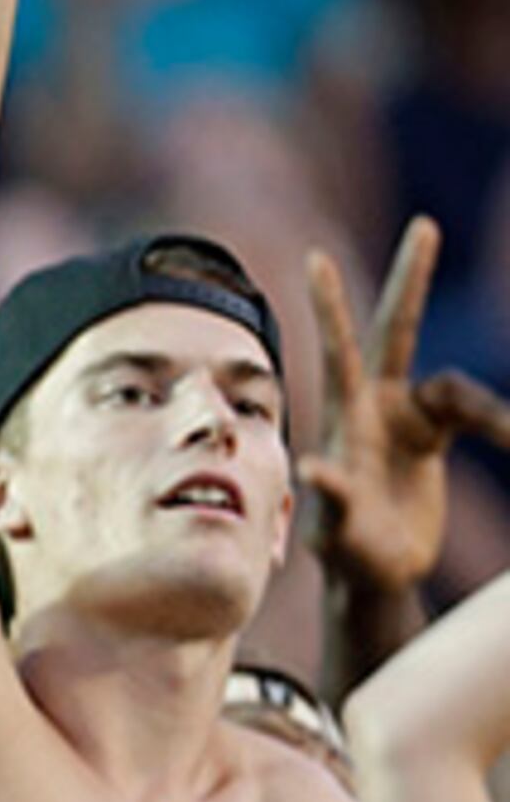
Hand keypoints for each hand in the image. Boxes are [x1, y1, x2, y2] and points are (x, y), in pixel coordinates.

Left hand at [302, 219, 509, 596]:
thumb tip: (310, 467)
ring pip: (460, 389)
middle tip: (424, 226)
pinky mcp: (435, 433)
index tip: (314, 256)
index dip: (330, 304)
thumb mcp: (335, 532)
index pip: (338, 349)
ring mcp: (406, 416)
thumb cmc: (347, 555)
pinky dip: (500, 427)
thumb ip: (327, 500)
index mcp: (345, 418)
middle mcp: (374, 405)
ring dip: (489, 417)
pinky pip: (480, 413)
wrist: (376, 574)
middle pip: (397, 328)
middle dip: (412, 276)